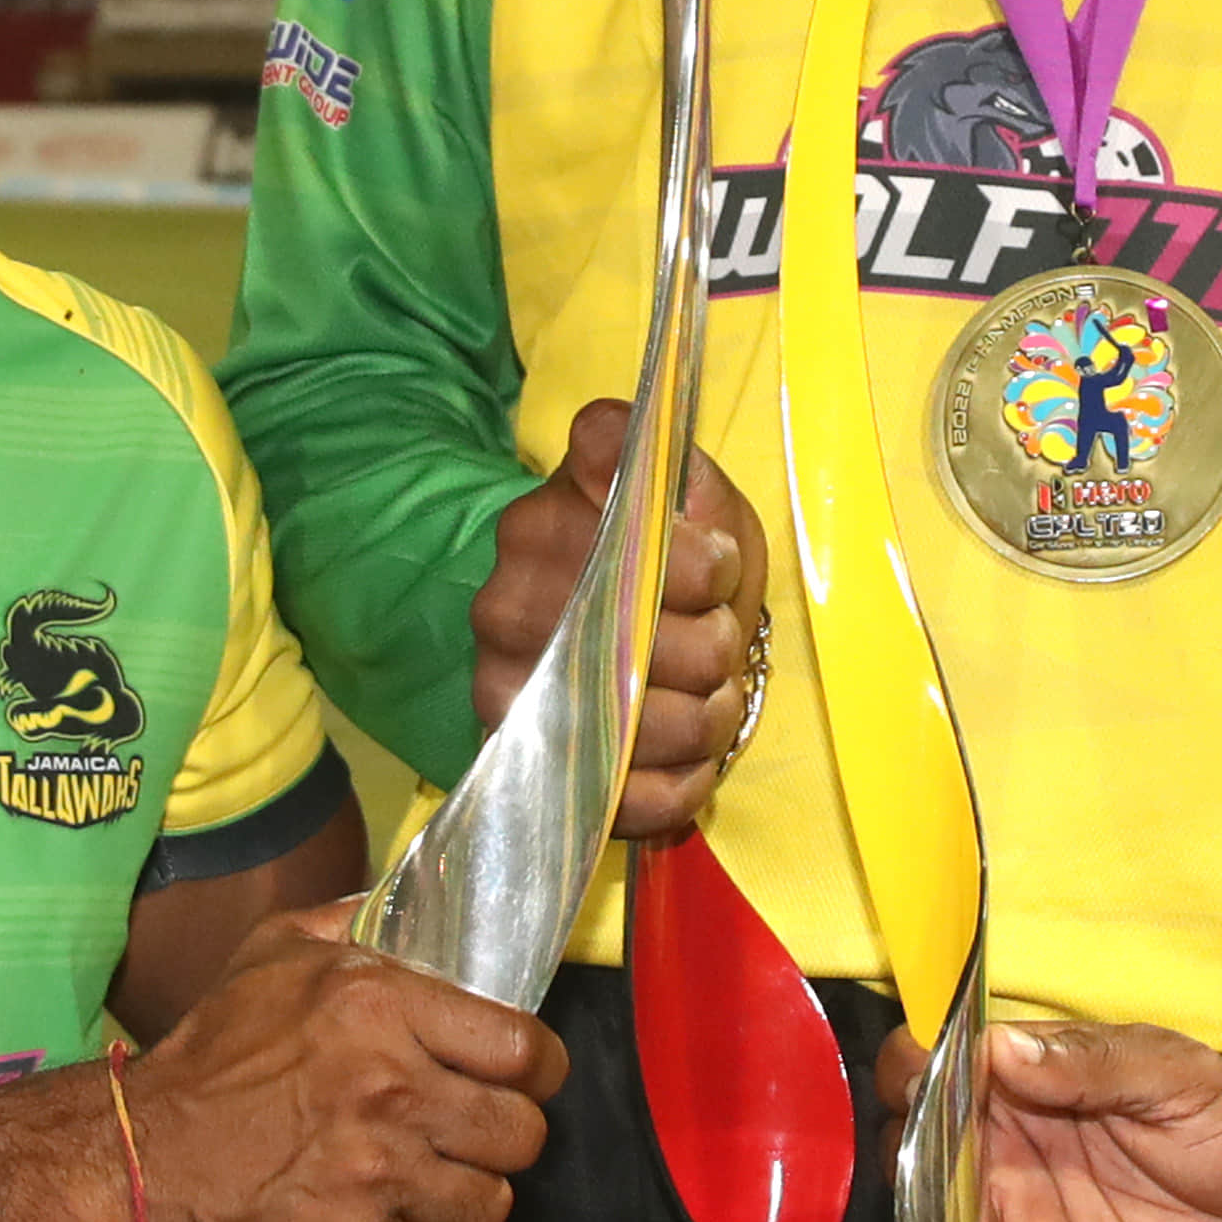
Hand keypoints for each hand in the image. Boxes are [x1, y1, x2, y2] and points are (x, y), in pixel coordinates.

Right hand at [113, 903, 565, 1221]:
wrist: (140, 1158)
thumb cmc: (213, 1051)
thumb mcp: (273, 952)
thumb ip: (353, 921)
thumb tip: (418, 898)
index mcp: (381, 1010)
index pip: (526, 1050)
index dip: (538, 1066)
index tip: (525, 1073)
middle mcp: (390, 1095)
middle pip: (522, 1135)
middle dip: (507, 1134)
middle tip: (475, 1129)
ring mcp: (376, 1180)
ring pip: (490, 1205)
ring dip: (468, 1193)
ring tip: (434, 1177)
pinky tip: (390, 1219)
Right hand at [474, 399, 768, 837]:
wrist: (618, 628)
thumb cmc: (667, 557)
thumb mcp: (686, 494)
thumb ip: (669, 464)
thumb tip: (625, 423)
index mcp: (538, 529)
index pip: (654, 552)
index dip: (710, 568)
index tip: (717, 565)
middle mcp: (505, 611)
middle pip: (654, 647)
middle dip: (715, 647)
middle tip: (715, 640)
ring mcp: (508, 697)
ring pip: (647, 726)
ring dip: (706, 718)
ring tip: (708, 696)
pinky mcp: (530, 772)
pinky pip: (632, 798)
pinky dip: (683, 781)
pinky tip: (690, 754)